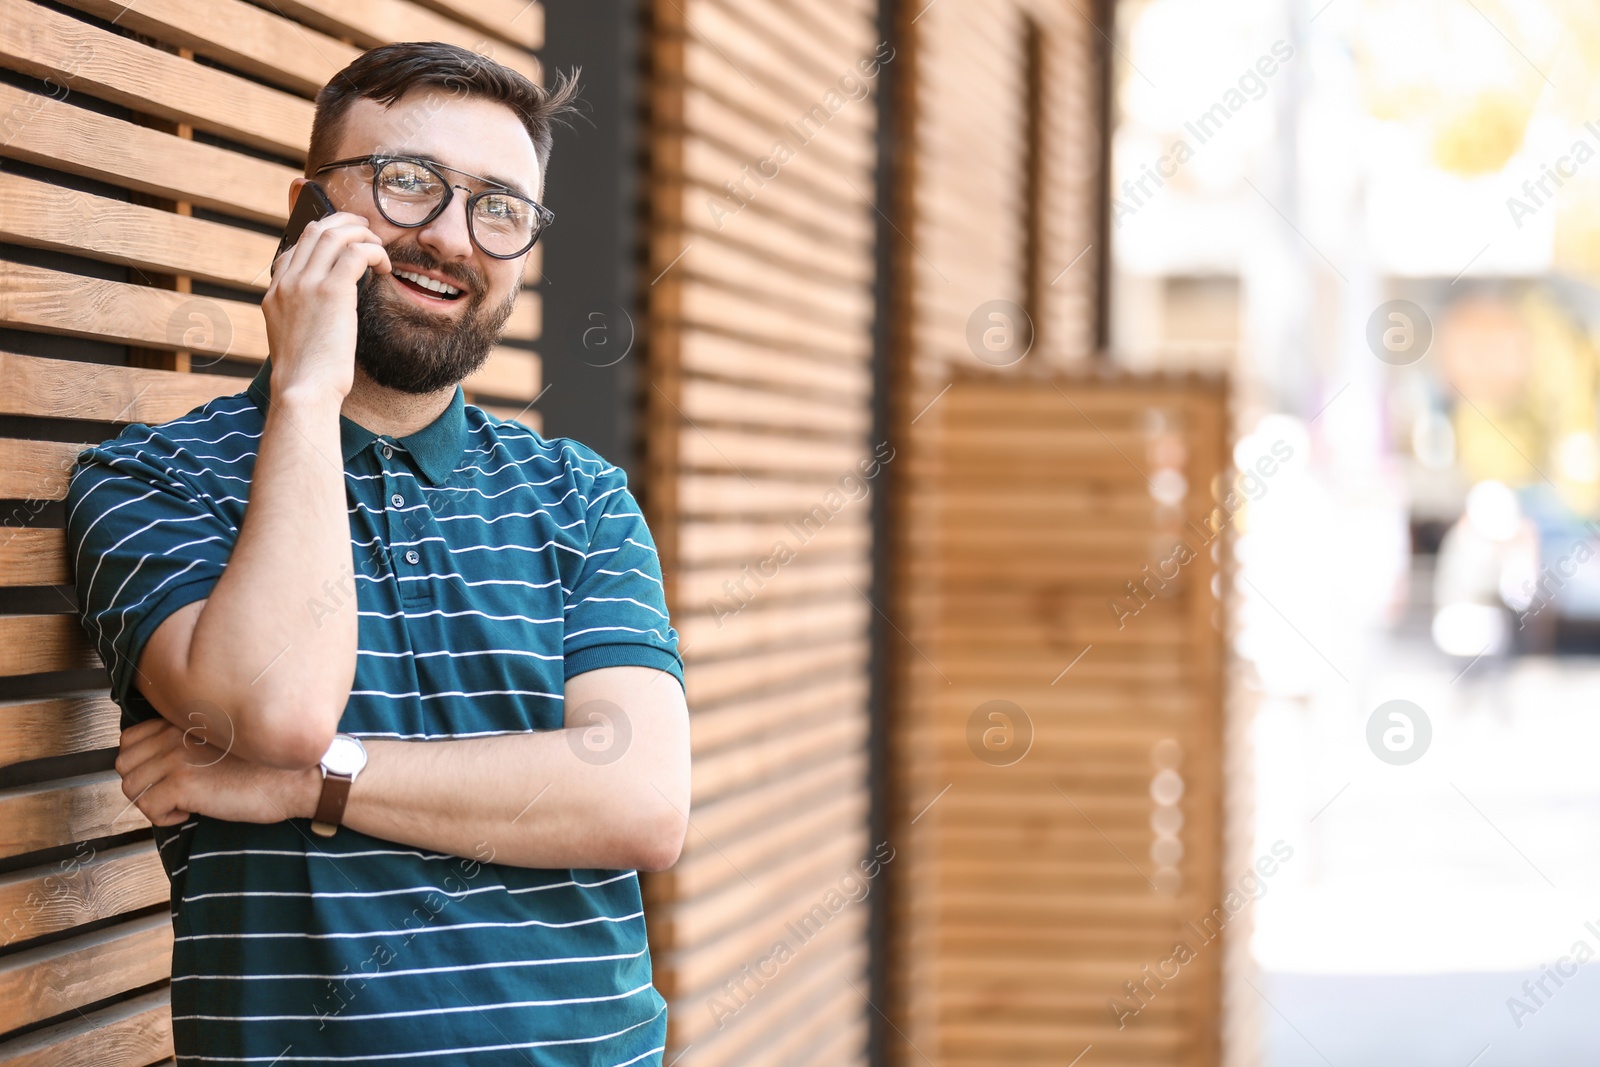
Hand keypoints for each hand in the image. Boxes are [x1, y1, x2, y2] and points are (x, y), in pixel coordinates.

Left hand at [114, 717, 319, 826]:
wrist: (297, 777)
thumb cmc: (271, 765)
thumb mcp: (229, 738)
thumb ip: (196, 740)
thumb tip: (170, 762)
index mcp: (186, 722)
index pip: (131, 738)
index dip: (142, 762)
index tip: (164, 775)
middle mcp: (176, 735)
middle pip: (124, 762)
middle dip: (142, 782)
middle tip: (168, 792)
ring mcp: (176, 758)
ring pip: (130, 786)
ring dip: (151, 801)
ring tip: (179, 803)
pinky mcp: (182, 784)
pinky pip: (147, 807)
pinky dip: (163, 817)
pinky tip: (188, 813)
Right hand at [261, 209, 390, 401]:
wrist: (303, 390)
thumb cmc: (306, 375)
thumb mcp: (294, 338)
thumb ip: (303, 315)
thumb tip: (327, 309)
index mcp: (274, 292)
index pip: (296, 248)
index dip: (323, 238)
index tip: (345, 244)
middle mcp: (286, 282)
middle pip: (315, 231)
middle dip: (345, 225)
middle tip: (367, 233)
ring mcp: (305, 283)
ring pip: (335, 235)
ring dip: (362, 235)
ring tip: (379, 247)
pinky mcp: (331, 291)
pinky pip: (356, 253)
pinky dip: (374, 252)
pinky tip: (384, 267)